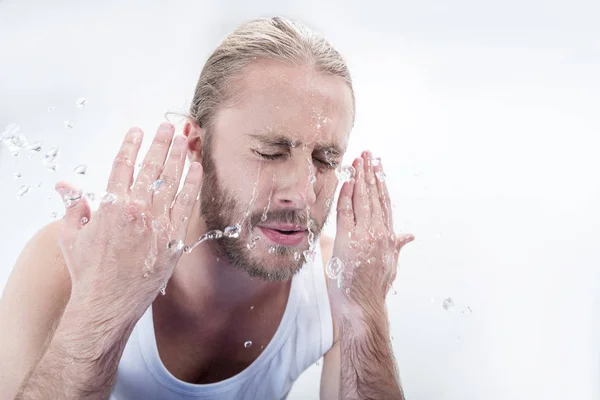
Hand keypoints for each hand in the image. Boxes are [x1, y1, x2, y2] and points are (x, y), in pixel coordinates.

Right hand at [54, 122, 201, 324]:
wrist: (107, 303)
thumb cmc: (88, 272)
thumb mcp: (71, 237)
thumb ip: (73, 207)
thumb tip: (65, 186)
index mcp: (111, 206)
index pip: (123, 166)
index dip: (131, 145)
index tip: (137, 130)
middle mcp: (137, 210)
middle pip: (151, 168)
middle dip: (160, 144)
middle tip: (167, 126)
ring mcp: (158, 224)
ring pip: (171, 182)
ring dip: (178, 157)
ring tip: (184, 138)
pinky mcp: (174, 238)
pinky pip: (186, 205)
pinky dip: (192, 184)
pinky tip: (197, 168)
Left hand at [328, 151, 413, 324]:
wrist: (363, 306)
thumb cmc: (373, 288)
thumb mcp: (390, 265)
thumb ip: (398, 246)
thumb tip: (409, 236)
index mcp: (388, 236)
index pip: (385, 203)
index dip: (381, 183)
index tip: (379, 167)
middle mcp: (379, 233)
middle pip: (375, 196)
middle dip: (371, 173)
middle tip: (368, 154)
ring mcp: (364, 235)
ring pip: (363, 200)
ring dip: (360, 178)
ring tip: (359, 160)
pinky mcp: (348, 240)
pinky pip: (346, 211)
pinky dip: (347, 194)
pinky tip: (348, 180)